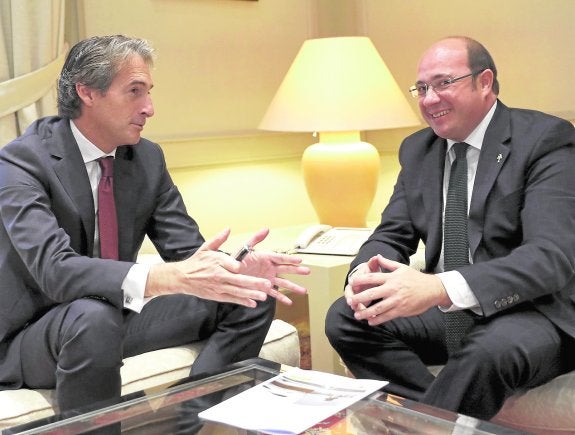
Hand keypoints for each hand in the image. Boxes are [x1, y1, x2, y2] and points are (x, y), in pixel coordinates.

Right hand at [146, 228, 308, 306]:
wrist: (182, 278)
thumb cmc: (196, 262)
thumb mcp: (206, 248)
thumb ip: (218, 239)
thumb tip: (228, 229)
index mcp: (217, 262)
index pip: (231, 264)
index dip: (238, 266)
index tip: (245, 267)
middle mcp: (219, 276)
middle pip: (238, 280)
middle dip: (254, 283)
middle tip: (267, 284)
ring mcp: (218, 287)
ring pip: (237, 291)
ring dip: (251, 294)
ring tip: (264, 296)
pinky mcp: (217, 296)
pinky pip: (232, 299)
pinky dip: (242, 301)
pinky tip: (253, 303)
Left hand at [236, 228, 309, 304]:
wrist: (227, 274)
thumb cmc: (235, 260)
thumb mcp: (245, 248)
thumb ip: (255, 239)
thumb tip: (266, 229)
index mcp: (265, 257)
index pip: (280, 258)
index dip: (290, 259)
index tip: (300, 261)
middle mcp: (269, 268)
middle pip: (286, 269)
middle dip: (297, 271)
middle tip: (307, 271)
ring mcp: (267, 278)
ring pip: (283, 283)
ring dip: (293, 287)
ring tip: (304, 291)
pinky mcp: (263, 288)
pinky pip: (274, 293)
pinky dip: (281, 298)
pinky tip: (289, 303)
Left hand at [348, 255, 447, 325]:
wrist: (432, 290)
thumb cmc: (416, 278)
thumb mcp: (402, 268)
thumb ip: (388, 263)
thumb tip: (377, 257)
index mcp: (391, 278)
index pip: (372, 278)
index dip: (360, 280)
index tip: (351, 283)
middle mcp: (392, 289)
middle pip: (372, 293)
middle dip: (359, 298)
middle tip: (350, 301)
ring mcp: (396, 300)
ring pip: (378, 307)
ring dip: (366, 312)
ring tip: (357, 315)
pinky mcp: (401, 310)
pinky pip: (387, 316)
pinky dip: (378, 319)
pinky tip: (371, 321)